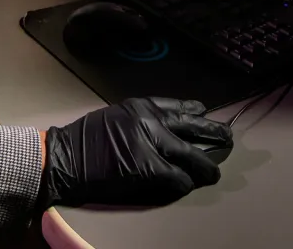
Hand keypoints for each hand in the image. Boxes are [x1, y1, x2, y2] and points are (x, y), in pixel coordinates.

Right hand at [39, 97, 230, 207]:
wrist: (64, 157)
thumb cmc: (85, 140)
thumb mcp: (115, 117)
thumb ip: (140, 121)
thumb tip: (163, 131)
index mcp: (142, 106)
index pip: (179, 107)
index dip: (196, 113)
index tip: (206, 116)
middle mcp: (150, 119)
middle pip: (193, 125)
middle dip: (213, 133)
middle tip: (228, 138)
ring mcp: (150, 143)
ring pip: (190, 154)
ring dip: (206, 166)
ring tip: (214, 173)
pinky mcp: (148, 167)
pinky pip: (177, 176)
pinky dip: (184, 183)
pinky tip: (188, 186)